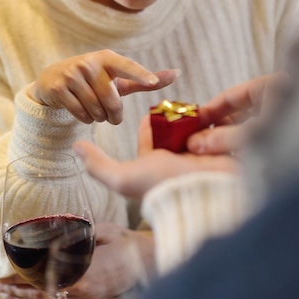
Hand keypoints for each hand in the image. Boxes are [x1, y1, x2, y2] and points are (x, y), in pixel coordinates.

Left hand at [0, 223, 153, 298]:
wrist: (152, 264)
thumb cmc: (131, 245)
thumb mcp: (106, 231)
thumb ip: (84, 234)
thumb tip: (65, 234)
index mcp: (82, 273)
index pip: (41, 280)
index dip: (19, 279)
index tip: (3, 276)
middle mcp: (81, 290)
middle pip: (39, 296)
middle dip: (16, 291)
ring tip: (9, 294)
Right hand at [28, 49, 179, 123]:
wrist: (53, 79)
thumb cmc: (95, 80)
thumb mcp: (118, 78)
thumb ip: (145, 79)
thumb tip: (177, 73)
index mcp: (107, 58)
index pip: (128, 67)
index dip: (141, 75)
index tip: (153, 83)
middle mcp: (88, 63)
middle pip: (112, 100)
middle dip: (114, 115)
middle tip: (112, 117)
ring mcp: (71, 74)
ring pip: (95, 109)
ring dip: (99, 118)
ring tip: (96, 112)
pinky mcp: (57, 88)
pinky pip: (80, 113)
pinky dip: (85, 119)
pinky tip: (83, 113)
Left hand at [74, 73, 288, 198]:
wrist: (202, 195)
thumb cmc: (161, 188)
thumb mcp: (124, 178)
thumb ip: (98, 165)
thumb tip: (76, 147)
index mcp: (156, 164)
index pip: (151, 136)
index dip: (150, 122)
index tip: (151, 108)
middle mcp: (178, 161)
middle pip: (175, 130)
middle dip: (176, 117)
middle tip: (176, 102)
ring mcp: (201, 156)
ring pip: (197, 129)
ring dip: (196, 119)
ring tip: (197, 107)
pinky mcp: (222, 152)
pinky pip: (218, 131)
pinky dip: (217, 122)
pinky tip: (217, 113)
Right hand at [187, 72, 289, 153]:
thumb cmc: (295, 130)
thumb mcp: (253, 134)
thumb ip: (223, 139)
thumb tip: (194, 144)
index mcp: (271, 88)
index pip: (232, 95)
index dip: (211, 109)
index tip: (192, 122)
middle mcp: (277, 103)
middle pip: (239, 114)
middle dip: (217, 128)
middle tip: (195, 142)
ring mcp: (282, 121)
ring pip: (247, 129)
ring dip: (228, 141)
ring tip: (207, 154)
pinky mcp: (285, 138)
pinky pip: (258, 141)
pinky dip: (243, 150)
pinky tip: (228, 162)